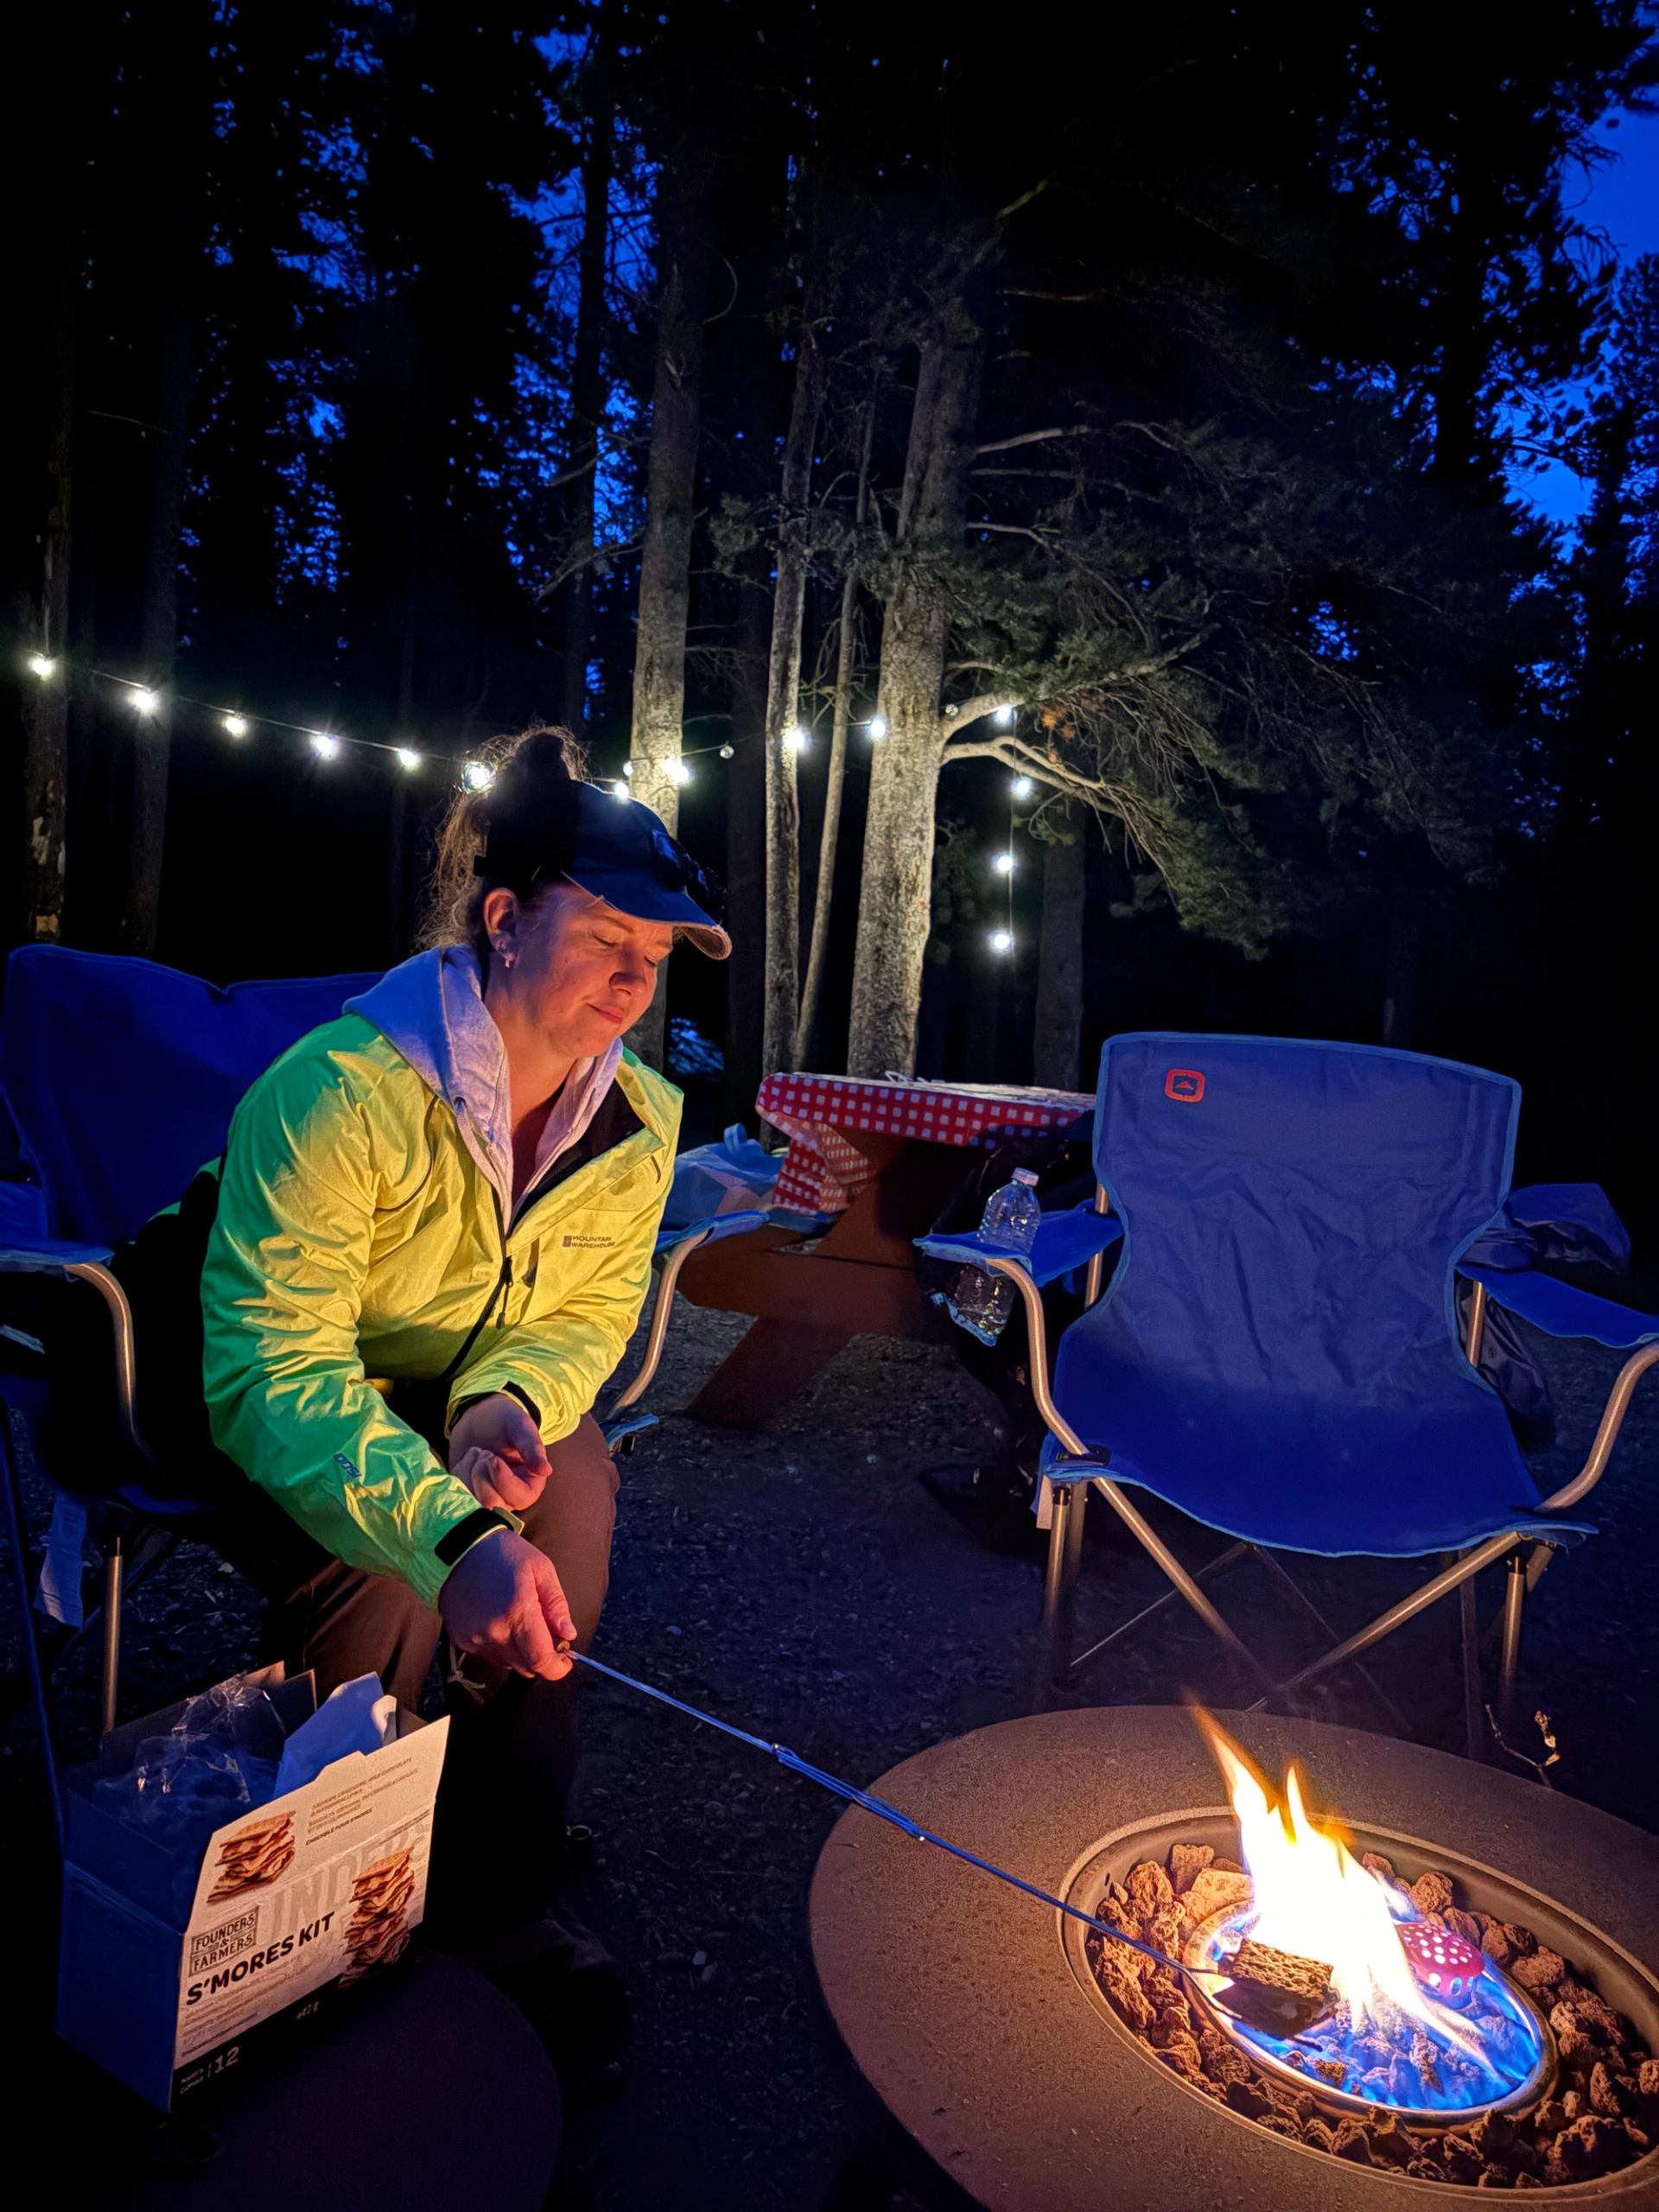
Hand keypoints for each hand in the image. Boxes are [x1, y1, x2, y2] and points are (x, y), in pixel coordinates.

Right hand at [438, 1530, 575, 1679]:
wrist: (458, 1548)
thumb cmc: (504, 1554)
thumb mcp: (541, 1569)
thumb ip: (556, 1604)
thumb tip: (569, 1635)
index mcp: (519, 1613)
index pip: (541, 1660)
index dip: (557, 1668)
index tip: (565, 1660)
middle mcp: (495, 1632)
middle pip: (526, 1667)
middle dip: (541, 1658)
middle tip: (546, 1636)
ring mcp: (476, 1638)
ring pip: (507, 1664)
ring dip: (521, 1653)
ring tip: (521, 1625)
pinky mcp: (462, 1640)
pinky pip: (489, 1656)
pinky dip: (500, 1647)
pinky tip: (500, 1623)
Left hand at [448, 1391, 550, 1510]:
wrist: (480, 1418)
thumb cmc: (505, 1421)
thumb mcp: (520, 1427)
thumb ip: (531, 1447)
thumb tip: (545, 1470)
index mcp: (530, 1484)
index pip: (520, 1497)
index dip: (503, 1479)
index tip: (493, 1457)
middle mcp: (509, 1498)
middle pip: (491, 1503)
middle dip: (482, 1474)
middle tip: (486, 1452)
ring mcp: (487, 1497)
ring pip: (471, 1500)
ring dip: (470, 1471)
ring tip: (478, 1452)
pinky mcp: (468, 1494)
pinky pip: (457, 1493)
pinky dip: (460, 1472)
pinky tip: (469, 1459)